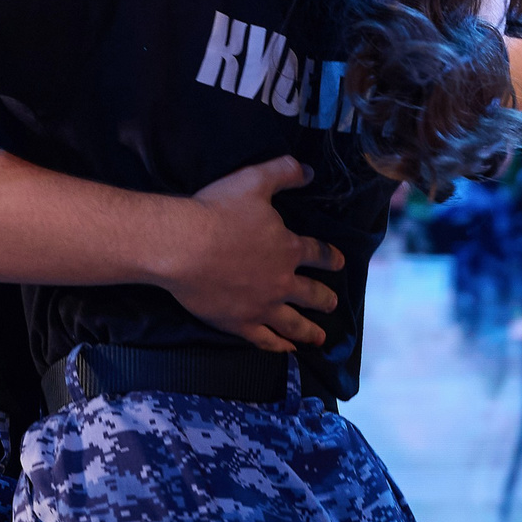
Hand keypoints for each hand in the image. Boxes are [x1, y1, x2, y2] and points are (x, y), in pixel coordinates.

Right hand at [158, 157, 344, 351]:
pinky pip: (264, 340)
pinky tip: (286, 351)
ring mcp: (261, 306)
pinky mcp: (238, 323)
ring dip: (310, 331)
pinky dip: (278, 346)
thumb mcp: (254, 180)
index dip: (331, 258)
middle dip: (325, 299)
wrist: (182, 246)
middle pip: (312, 294)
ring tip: (320, 337)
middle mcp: (281, 282)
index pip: (318, 254)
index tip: (339, 263)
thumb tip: (308, 171)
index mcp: (288, 249)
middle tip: (332, 304)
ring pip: (294, 323)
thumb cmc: (217, 211)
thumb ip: (284, 172)